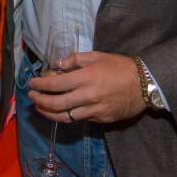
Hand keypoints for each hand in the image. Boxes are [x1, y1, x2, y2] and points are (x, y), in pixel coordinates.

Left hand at [28, 51, 145, 123]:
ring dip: (49, 114)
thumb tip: (56, 65)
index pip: (55, 84)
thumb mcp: (96, 56)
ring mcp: (95, 111)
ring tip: (40, 108)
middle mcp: (88, 96)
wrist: (145, 84)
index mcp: (86, 78)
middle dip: (40, 102)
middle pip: (56, 105)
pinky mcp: (102, 120)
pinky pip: (80, 119)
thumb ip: (74, 60)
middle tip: (31, 97)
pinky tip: (61, 111)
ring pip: (66, 117)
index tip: (31, 83)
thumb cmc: (120, 66)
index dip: (40, 85)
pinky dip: (68, 116)